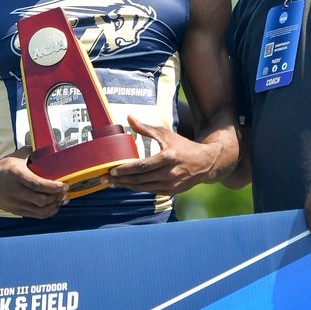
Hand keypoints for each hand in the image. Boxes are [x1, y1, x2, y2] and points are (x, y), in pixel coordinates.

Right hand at [0, 148, 67, 218]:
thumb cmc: (3, 168)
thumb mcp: (15, 156)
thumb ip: (32, 151)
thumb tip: (49, 145)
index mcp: (16, 174)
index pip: (37, 184)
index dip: (53, 187)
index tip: (64, 185)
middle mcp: (15, 190)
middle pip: (41, 199)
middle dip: (57, 197)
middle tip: (65, 192)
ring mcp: (15, 202)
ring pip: (39, 209)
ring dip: (54, 205)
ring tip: (62, 199)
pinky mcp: (15, 210)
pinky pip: (35, 215)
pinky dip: (47, 212)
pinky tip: (54, 206)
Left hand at [107, 115, 221, 194]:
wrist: (205, 163)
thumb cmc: (183, 146)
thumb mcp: (166, 134)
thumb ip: (146, 128)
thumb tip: (129, 117)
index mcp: (168, 157)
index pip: (142, 166)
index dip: (126, 169)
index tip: (112, 170)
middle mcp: (169, 173)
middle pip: (140, 179)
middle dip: (120, 180)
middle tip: (105, 178)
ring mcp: (171, 185)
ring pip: (143, 188)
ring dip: (126, 186)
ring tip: (112, 183)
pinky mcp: (171, 192)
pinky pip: (150, 191)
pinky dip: (137, 188)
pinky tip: (127, 184)